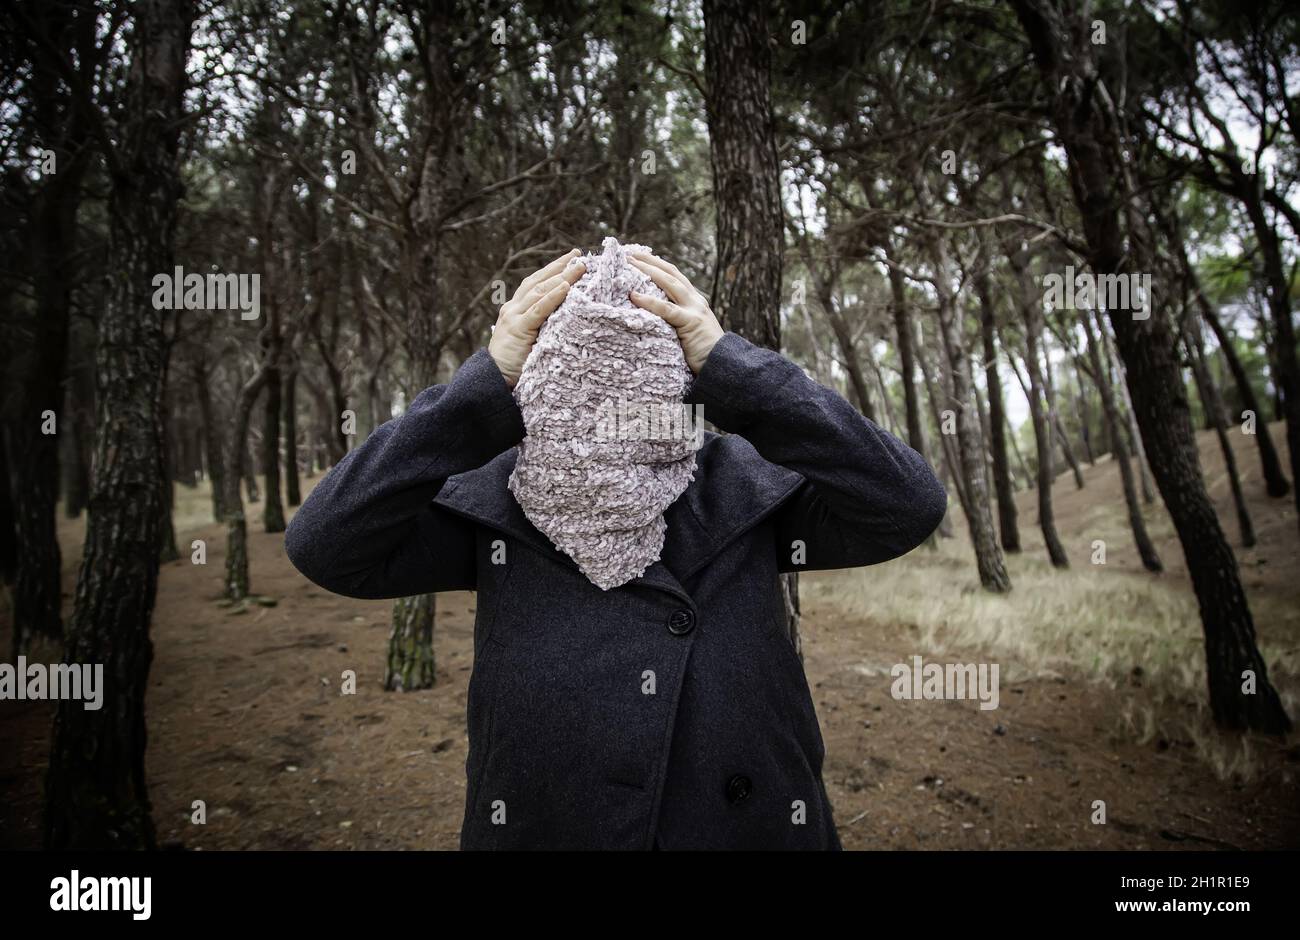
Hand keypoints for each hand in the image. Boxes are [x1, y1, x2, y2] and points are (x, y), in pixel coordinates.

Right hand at [489, 249, 586, 386]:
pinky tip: (565, 287)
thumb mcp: (532, 340)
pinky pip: (538, 310)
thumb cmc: (517, 365)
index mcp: (516, 309)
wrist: (493, 380)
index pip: (536, 283)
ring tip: (579, 267)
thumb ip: (544, 326)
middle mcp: (513, 308)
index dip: (553, 270)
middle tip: (579, 255)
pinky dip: (552, 297)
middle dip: (560, 266)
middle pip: (538, 281)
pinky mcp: (518, 329)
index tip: (572, 259)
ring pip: (540, 291)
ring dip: (561, 277)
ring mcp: (514, 317)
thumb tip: (570, 317)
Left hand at [627, 250, 724, 373]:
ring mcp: (694, 309)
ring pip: (668, 283)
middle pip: (670, 273)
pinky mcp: (690, 322)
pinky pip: (666, 309)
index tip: (640, 257)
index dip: (657, 264)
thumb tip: (649, 318)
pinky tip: (634, 296)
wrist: (723, 364)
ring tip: (628, 264)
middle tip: (629, 254)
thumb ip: (673, 321)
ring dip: (647, 271)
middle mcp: (694, 300)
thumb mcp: (686, 331)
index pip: (674, 275)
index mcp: (694, 300)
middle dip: (650, 261)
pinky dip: (649, 301)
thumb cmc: (702, 353)